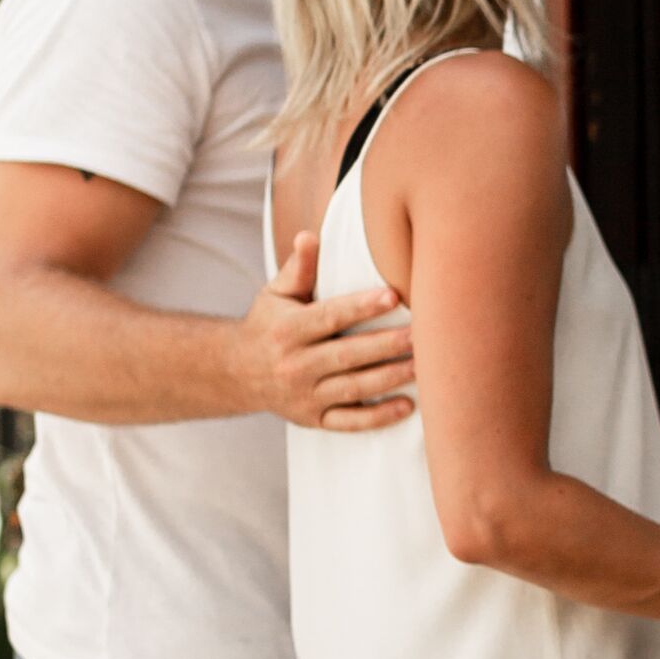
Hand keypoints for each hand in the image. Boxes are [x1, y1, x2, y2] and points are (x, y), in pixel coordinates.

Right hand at [236, 233, 416, 430]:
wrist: (236, 373)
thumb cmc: (268, 324)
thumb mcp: (275, 293)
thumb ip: (299, 268)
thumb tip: (309, 236)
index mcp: (287, 330)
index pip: (328, 316)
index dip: (361, 307)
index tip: (393, 296)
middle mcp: (294, 365)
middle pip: (347, 355)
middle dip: (386, 345)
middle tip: (422, 334)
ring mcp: (304, 396)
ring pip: (353, 388)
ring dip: (390, 378)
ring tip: (423, 365)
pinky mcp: (313, 419)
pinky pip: (349, 422)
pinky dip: (378, 417)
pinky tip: (408, 406)